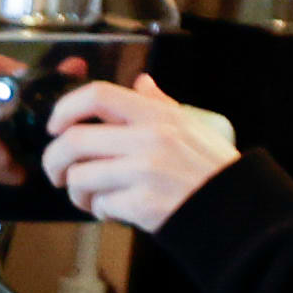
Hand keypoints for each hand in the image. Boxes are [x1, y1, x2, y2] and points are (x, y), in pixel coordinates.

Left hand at [36, 70, 255, 235]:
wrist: (238, 210)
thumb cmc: (212, 169)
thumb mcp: (191, 126)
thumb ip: (160, 104)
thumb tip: (141, 81)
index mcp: (157, 115)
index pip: (97, 95)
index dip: (65, 108)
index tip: (54, 126)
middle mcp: (148, 138)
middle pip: (74, 140)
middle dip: (55, 160)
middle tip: (57, 174)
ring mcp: (144, 172)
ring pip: (80, 177)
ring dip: (77, 192)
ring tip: (89, 198)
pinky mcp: (143, 204)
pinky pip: (100, 205)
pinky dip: (100, 211)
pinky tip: (114, 211)